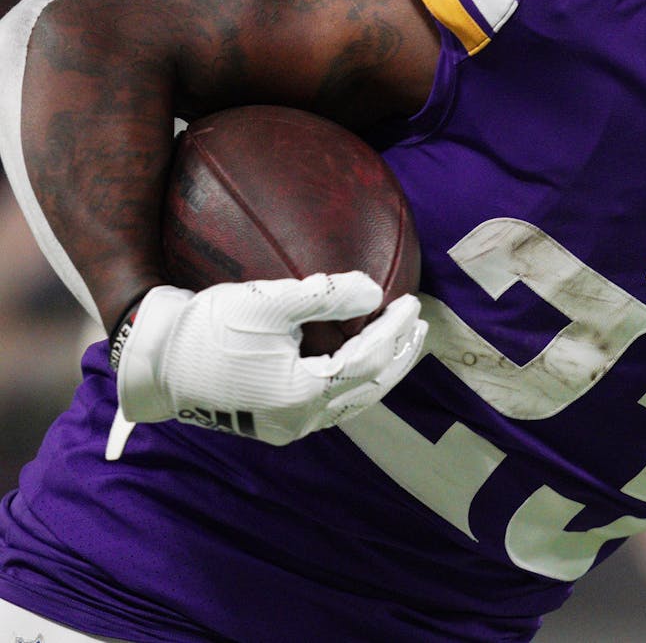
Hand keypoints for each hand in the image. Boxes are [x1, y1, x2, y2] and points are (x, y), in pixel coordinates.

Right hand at [110, 272, 427, 445]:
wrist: (152, 360)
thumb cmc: (207, 327)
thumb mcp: (269, 302)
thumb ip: (326, 294)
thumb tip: (375, 290)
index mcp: (303, 393)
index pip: (370, 360)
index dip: (395, 332)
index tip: (412, 303)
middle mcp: (300, 419)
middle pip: (369, 389)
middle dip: (400, 357)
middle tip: (421, 327)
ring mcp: (286, 427)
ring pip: (352, 403)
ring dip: (380, 373)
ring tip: (401, 345)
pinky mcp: (271, 424)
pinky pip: (330, 406)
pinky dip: (353, 383)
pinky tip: (358, 363)